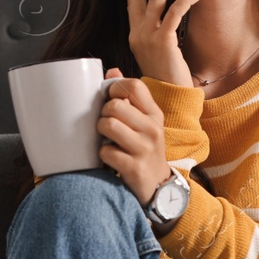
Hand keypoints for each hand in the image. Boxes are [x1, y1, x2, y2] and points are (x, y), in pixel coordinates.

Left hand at [99, 67, 174, 206]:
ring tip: (106, 139)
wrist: (158, 186)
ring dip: (100, 132)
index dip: (114, 88)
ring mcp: (145, 149)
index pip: (134, 86)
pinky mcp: (134, 167)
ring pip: (108, 125)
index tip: (110, 99)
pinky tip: (110, 158)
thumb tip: (112, 71)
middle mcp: (153, 129)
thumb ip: (128, 97)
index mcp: (154, 114)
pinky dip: (102, 154)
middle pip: (115, 105)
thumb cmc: (145, 149)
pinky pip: (106, 151)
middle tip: (106, 123)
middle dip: (103, 113)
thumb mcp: (144, 122)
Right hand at [126, 0, 199, 86]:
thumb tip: (158, 20)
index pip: (131, 3)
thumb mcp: (156, 54)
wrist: (168, 98)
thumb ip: (155, 36)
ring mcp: (149, 37)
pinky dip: (186, 0)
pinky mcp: (164, 41)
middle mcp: (138, 33)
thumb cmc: (167, 78)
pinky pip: (173, 12)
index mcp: (135, 35)